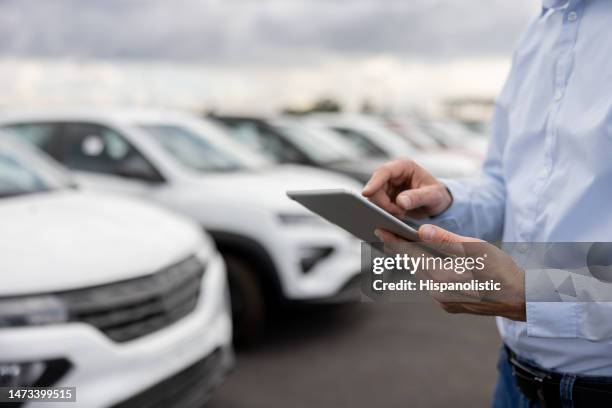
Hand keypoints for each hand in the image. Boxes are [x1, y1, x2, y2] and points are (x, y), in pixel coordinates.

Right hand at [362, 159, 451, 218]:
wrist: (437, 203)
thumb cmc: (437, 195)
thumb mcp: (433, 196)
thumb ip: (418, 198)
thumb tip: (400, 202)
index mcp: (404, 166)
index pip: (384, 171)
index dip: (373, 182)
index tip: (366, 193)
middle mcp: (393, 173)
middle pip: (375, 186)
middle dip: (383, 202)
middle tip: (399, 212)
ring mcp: (387, 184)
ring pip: (374, 197)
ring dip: (384, 208)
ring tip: (401, 213)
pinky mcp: (385, 195)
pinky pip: (377, 204)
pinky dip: (385, 211)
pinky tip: (396, 214)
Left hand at [375, 224, 525, 321]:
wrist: (520, 299)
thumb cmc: (500, 270)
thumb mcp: (475, 249)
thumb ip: (445, 240)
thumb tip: (421, 232)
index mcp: (442, 277)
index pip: (411, 254)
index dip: (394, 241)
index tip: (379, 230)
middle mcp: (438, 292)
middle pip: (413, 265)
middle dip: (399, 249)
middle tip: (384, 233)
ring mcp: (443, 300)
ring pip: (422, 274)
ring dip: (412, 259)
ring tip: (400, 244)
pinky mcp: (449, 304)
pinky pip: (432, 283)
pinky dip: (426, 270)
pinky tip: (424, 260)